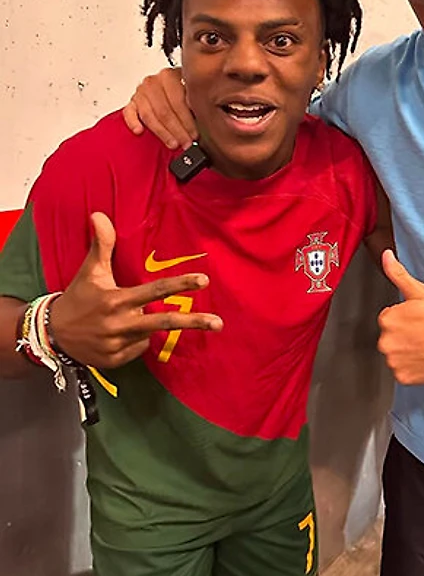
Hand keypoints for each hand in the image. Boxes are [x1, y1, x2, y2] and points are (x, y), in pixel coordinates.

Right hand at [49, 212, 221, 368]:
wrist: (52, 334)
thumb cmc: (77, 298)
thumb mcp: (90, 271)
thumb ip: (102, 244)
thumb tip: (100, 214)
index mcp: (117, 300)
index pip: (156, 290)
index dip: (181, 284)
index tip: (204, 281)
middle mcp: (120, 324)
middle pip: (164, 323)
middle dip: (194, 323)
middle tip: (218, 323)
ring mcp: (119, 345)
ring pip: (150, 335)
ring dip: (148, 326)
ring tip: (129, 319)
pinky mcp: (116, 361)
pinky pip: (139, 348)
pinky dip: (136, 340)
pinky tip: (119, 333)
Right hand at [121, 67, 197, 149]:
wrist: (169, 86)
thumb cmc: (182, 92)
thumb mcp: (190, 94)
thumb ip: (193, 103)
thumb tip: (202, 118)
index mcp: (169, 76)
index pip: (178, 102)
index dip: (187, 121)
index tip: (194, 135)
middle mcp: (153, 82)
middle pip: (164, 110)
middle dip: (177, 130)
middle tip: (185, 143)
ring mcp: (141, 92)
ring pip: (149, 115)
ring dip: (162, 132)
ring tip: (172, 143)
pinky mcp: (131, 102)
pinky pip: (129, 113)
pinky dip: (133, 122)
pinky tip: (139, 131)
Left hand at [378, 250, 423, 383]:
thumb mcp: (420, 292)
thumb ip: (398, 274)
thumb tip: (386, 256)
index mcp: (387, 320)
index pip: (388, 319)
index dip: (405, 319)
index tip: (419, 321)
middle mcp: (386, 342)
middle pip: (390, 338)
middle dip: (403, 335)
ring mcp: (394, 362)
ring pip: (395, 355)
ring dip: (407, 352)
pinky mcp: (403, 377)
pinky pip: (402, 371)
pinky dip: (411, 367)